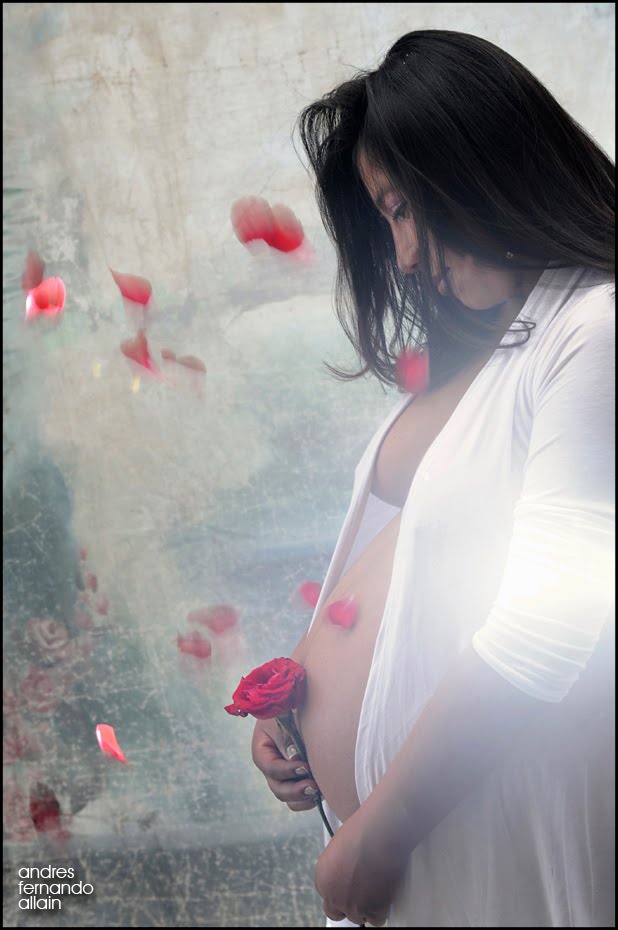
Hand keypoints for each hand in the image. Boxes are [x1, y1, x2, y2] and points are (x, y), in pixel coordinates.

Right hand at [251, 717, 319, 810]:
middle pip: (277, 788)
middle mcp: (271, 767)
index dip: (287, 770)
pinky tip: (323, 791)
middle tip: (314, 786)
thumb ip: (288, 738)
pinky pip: (299, 798)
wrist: (298, 704)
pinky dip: (309, 799)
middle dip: (295, 790)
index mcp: (262, 751)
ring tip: (318, 792)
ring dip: (303, 798)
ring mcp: (283, 776)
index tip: (305, 766)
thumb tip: (295, 758)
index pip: (271, 768)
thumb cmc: (290, 709)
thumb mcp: (285, 719)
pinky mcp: (297, 779)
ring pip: (288, 798)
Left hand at [314, 805, 408, 926]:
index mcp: (322, 879)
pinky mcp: (372, 909)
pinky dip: (382, 910)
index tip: (349, 888)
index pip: (327, 897)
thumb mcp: (339, 847)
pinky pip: (377, 919)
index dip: (340, 893)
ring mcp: (352, 905)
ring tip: (376, 891)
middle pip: (339, 911)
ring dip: (367, 907)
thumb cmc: (362, 831)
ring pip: (359, 917)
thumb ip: (339, 866)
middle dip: (350, 905)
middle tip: (361, 895)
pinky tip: (385, 896)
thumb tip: (347, 871)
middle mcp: (333, 895)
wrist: (378, 834)